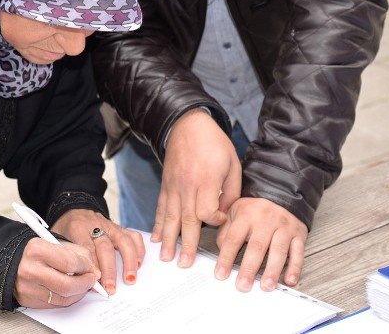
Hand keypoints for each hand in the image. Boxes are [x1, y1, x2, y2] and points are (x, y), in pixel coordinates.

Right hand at [14, 237, 99, 308]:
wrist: (10, 261)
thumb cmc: (35, 251)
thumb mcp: (54, 242)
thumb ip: (76, 252)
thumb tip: (92, 268)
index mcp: (37, 250)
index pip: (70, 263)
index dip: (86, 266)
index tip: (91, 267)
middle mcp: (30, 270)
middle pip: (68, 285)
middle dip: (85, 284)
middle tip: (91, 279)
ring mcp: (28, 288)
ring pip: (63, 298)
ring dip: (78, 292)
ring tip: (81, 284)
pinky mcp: (27, 300)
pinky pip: (54, 304)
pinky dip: (66, 298)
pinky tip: (70, 290)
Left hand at [51, 209, 144, 294]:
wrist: (74, 208)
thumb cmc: (65, 227)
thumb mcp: (57, 237)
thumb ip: (66, 254)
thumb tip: (75, 279)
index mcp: (77, 228)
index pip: (87, 248)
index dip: (92, 265)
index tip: (95, 280)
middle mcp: (96, 225)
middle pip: (105, 247)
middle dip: (109, 270)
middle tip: (110, 288)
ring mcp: (110, 226)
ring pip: (124, 241)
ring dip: (129, 261)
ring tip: (130, 278)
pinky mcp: (120, 228)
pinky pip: (133, 236)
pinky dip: (139, 250)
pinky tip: (138, 263)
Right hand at [152, 109, 241, 267]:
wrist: (187, 125)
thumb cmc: (214, 143)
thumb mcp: (232, 163)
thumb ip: (231, 191)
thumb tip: (225, 214)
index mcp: (207, 180)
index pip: (207, 210)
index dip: (215, 220)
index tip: (221, 219)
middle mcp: (188, 186)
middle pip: (187, 219)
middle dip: (186, 243)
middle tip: (184, 264)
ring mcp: (174, 186)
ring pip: (170, 217)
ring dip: (168, 239)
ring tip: (166, 257)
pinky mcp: (166, 185)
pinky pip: (161, 207)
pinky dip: (158, 224)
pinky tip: (156, 238)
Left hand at [214, 197, 307, 291]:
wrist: (281, 193)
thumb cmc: (255, 208)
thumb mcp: (234, 211)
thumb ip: (225, 231)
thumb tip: (221, 252)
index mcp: (247, 214)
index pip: (234, 238)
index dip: (226, 258)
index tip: (221, 274)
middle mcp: (266, 220)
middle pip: (257, 246)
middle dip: (249, 268)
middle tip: (243, 285)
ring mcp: (284, 227)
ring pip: (278, 250)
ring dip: (272, 271)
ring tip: (265, 286)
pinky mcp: (298, 234)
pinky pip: (298, 252)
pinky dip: (295, 267)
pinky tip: (289, 280)